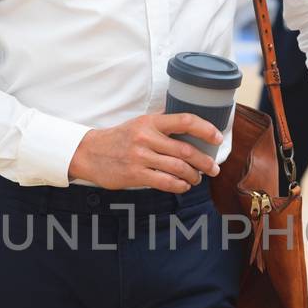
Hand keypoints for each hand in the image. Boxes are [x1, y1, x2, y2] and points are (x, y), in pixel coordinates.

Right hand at [69, 112, 222, 192]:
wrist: (89, 153)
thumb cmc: (119, 138)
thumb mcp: (138, 123)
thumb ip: (161, 122)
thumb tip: (189, 121)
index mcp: (150, 121)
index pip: (185, 120)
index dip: (206, 129)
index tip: (218, 137)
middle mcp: (146, 137)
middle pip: (186, 150)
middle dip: (205, 161)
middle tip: (214, 168)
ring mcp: (140, 157)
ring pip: (178, 168)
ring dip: (194, 176)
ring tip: (198, 178)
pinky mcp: (135, 174)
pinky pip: (165, 182)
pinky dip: (180, 186)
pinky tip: (184, 186)